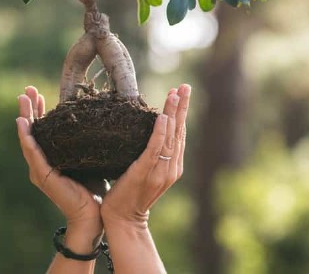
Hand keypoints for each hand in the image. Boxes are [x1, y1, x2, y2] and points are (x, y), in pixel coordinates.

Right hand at [16, 86, 103, 251]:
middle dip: (29, 109)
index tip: (38, 92)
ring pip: (29, 138)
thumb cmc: (95, 187)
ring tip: (23, 100)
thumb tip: (101, 118)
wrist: (93, 215)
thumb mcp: (91, 157)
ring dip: (25, 118)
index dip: (40, 110)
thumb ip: (89, 142)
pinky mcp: (43, 176)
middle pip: (32, 130)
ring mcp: (40, 169)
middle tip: (27, 89)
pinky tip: (22, 124)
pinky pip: (33, 153)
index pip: (44, 129)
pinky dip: (27, 138)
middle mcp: (42, 162)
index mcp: (52, 157)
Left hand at [101, 84, 190, 228]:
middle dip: (182, 107)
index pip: (180, 134)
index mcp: (174, 166)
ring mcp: (160, 171)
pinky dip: (160, 133)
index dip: (181, 112)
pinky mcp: (145, 173)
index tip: (181, 92)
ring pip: (170, 137)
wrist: (124, 221)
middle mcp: (172, 168)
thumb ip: (152, 155)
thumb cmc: (130, 195)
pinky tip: (163, 118)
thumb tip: (150, 131)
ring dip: (173, 113)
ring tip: (174, 93)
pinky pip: (154, 149)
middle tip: (185, 86)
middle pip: (179, 131)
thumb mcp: (146, 172)